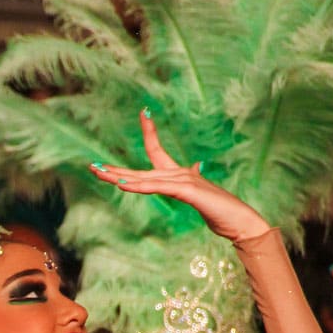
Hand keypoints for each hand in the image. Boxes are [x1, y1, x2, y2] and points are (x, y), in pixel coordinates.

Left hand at [89, 112, 268, 243]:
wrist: (240, 220)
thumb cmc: (221, 210)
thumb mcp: (201, 195)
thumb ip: (194, 182)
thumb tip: (196, 167)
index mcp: (179, 174)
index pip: (158, 149)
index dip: (149, 132)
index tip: (144, 113)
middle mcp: (178, 173)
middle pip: (140, 169)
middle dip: (115, 169)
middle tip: (92, 166)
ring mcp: (182, 180)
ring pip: (143, 178)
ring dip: (118, 177)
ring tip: (99, 173)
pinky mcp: (186, 191)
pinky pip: (156, 187)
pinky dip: (137, 186)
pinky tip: (121, 185)